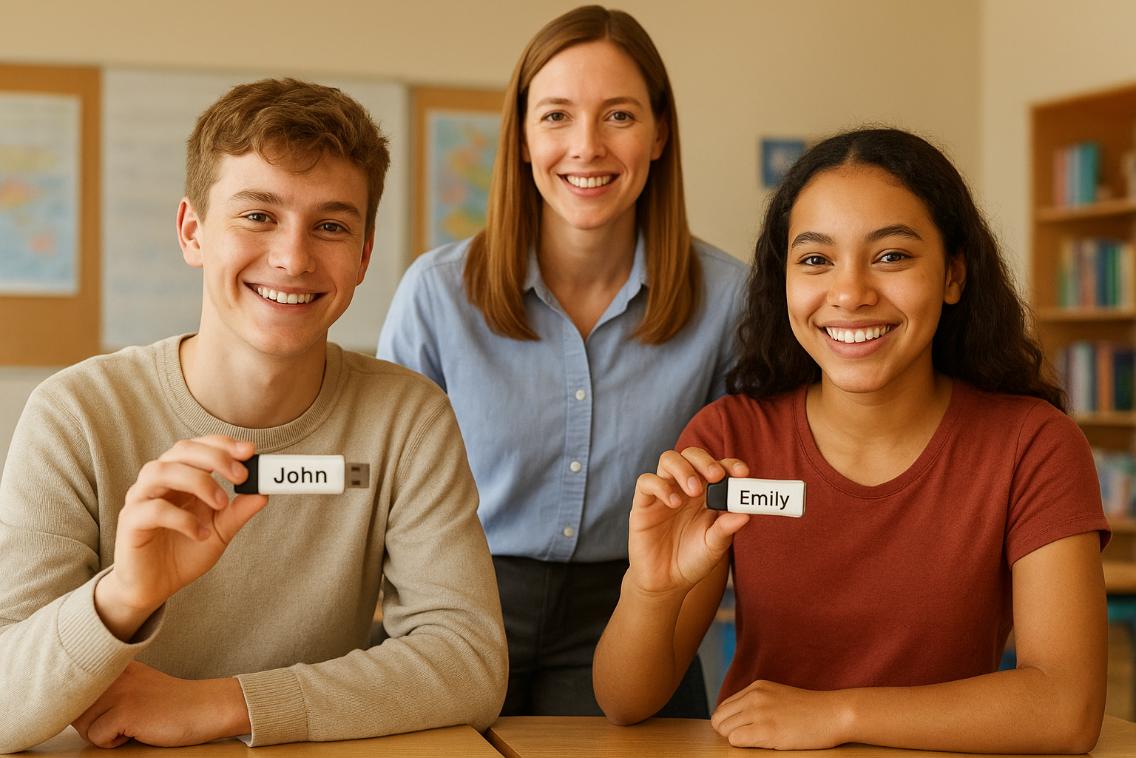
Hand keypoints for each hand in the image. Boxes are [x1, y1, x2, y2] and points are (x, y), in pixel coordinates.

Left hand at [72, 661, 249, 747]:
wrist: (206, 707)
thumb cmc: (172, 702)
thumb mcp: (136, 682)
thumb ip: (108, 684)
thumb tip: (71, 702)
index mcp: (116, 662)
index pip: (73, 682)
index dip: (79, 701)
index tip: (101, 705)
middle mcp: (115, 672)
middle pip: (73, 706)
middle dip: (90, 721)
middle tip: (119, 720)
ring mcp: (120, 691)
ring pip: (81, 723)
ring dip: (100, 732)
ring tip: (128, 725)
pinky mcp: (126, 712)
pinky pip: (97, 737)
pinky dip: (113, 742)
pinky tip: (136, 732)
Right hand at [96, 436, 268, 638]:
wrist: (155, 587)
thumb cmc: (184, 552)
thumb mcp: (220, 531)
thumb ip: (238, 511)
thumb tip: (264, 492)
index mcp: (180, 476)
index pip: (198, 446)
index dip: (223, 444)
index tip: (250, 451)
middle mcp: (159, 481)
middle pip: (181, 450)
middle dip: (215, 457)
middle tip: (241, 476)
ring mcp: (141, 498)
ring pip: (163, 471)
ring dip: (198, 482)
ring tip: (221, 504)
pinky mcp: (130, 521)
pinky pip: (154, 509)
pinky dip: (182, 518)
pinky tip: (200, 534)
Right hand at [627, 447, 750, 595]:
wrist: (665, 583)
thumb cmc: (692, 561)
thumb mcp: (714, 547)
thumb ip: (726, 529)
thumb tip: (746, 514)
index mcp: (707, 495)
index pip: (718, 468)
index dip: (730, 464)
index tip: (742, 473)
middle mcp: (685, 488)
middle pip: (692, 455)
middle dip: (705, 461)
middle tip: (716, 476)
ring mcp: (664, 493)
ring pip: (668, 459)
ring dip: (683, 469)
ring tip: (694, 491)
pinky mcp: (643, 504)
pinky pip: (646, 481)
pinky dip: (660, 486)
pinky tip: (673, 503)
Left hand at [711, 680, 850, 748]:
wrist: (834, 713)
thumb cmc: (810, 711)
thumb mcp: (778, 697)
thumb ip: (757, 703)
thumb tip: (736, 720)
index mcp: (756, 688)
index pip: (723, 708)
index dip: (729, 724)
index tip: (743, 731)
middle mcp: (754, 696)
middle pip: (720, 719)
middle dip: (729, 732)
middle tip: (749, 739)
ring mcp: (760, 712)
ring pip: (725, 730)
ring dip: (737, 739)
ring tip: (758, 741)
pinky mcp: (767, 730)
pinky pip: (736, 740)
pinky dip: (743, 745)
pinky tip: (762, 744)